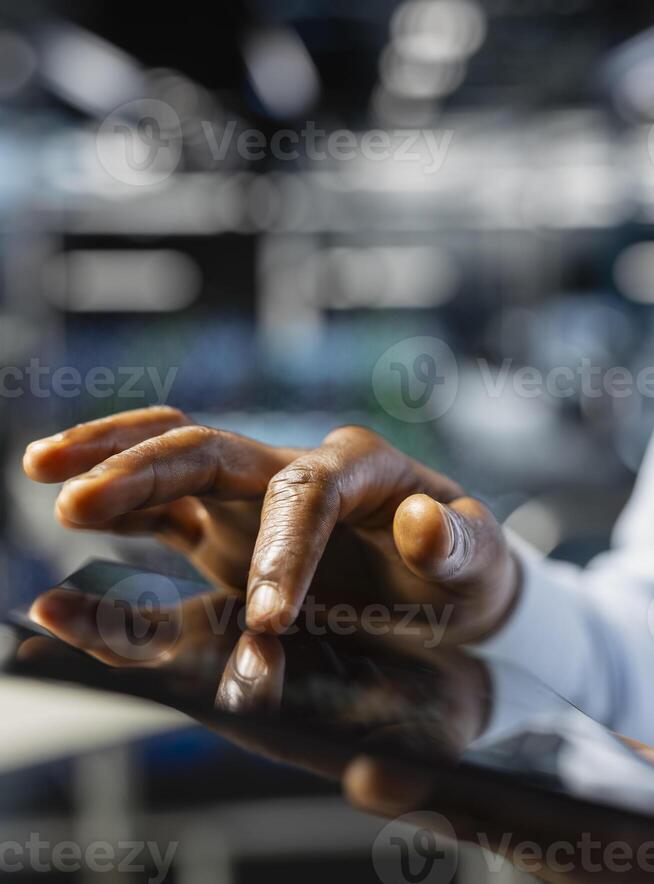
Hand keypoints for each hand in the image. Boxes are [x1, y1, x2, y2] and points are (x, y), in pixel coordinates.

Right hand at [24, 406, 516, 645]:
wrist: (444, 572)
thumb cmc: (463, 566)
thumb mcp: (478, 560)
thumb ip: (456, 544)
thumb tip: (418, 522)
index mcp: (358, 465)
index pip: (305, 490)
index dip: (281, 548)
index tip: (270, 623)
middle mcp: (296, 465)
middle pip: (210, 446)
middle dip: (144, 472)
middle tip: (77, 502)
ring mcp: (255, 492)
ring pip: (172, 452)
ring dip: (109, 457)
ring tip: (42, 465)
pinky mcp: (229, 522)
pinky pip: (164, 502)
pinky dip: (118, 500)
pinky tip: (66, 500)